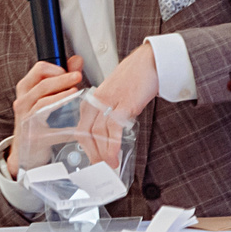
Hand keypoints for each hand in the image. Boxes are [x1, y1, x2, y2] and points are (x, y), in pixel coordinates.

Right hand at [6, 56, 86, 177]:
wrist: (27, 151)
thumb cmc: (37, 121)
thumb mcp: (46, 97)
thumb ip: (62, 78)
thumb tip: (76, 60)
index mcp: (26, 90)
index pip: (39, 69)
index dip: (56, 68)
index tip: (69, 70)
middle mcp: (22, 102)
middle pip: (43, 84)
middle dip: (63, 78)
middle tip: (78, 76)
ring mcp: (26, 118)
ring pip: (44, 101)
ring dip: (62, 95)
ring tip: (76, 91)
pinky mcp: (33, 135)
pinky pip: (51, 127)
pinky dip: (65, 123)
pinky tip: (75, 118)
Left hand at [76, 45, 159, 166]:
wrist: (148, 62)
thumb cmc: (133, 79)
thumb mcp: (114, 98)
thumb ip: (107, 114)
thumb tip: (108, 137)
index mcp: (91, 101)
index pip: (82, 129)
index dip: (86, 148)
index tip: (92, 160)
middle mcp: (96, 102)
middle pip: (86, 133)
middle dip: (92, 154)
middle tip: (99, 169)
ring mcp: (109, 103)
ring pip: (98, 133)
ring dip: (103, 153)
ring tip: (109, 166)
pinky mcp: (123, 104)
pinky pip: (113, 127)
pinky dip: (112, 144)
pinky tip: (113, 155)